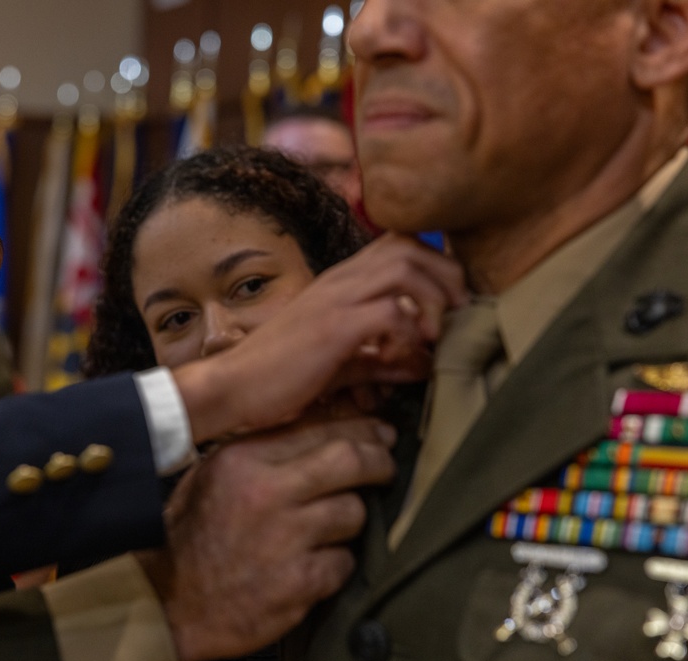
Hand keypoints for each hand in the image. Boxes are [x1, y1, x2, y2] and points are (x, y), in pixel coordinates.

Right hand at [137, 416, 395, 660]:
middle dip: (378, 462)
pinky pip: (344, 562)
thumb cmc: (190, 534)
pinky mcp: (299, 583)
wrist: (167, 600)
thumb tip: (323, 426)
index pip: (319, 427)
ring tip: (334, 526)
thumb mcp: (214, 474)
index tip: (378, 434)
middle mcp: (267, 493)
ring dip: (352, 518)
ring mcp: (285, 540)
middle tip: (385, 467)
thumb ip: (263, 449)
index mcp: (244, 459)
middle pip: (350, 461)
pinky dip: (336, 563)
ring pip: (353, 512)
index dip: (360, 428)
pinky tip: (317, 563)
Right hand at [174, 233, 464, 442]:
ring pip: (404, 267)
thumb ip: (382, 360)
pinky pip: (387, 311)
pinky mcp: (330, 328)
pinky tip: (403, 356)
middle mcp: (339, 281)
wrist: (231, 389)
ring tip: (434, 334)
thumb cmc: (279, 378)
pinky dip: (407, 331)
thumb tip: (423, 365)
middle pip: (411, 245)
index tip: (450, 306)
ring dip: (433, 298)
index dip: (437, 266)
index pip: (400, 244)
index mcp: (340, 283)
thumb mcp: (341, 365)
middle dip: (447, 277)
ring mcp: (334, 300)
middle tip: (456, 317)